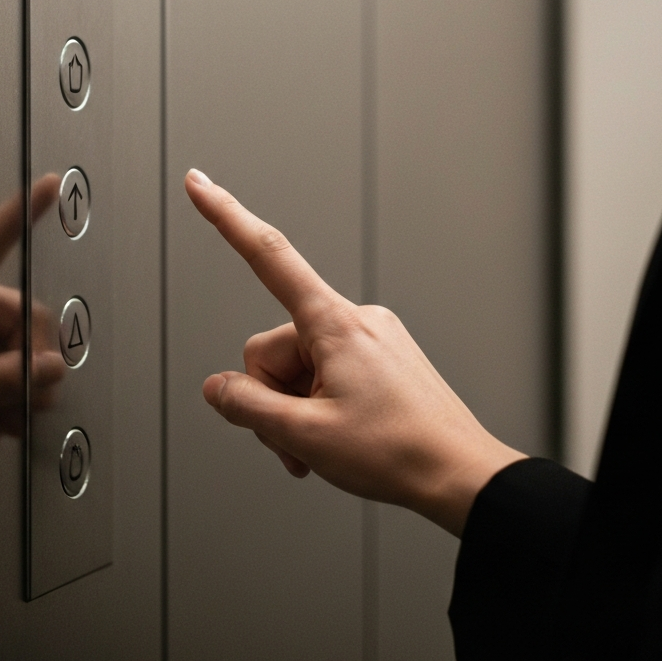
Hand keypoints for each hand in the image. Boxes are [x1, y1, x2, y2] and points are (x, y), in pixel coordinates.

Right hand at [186, 168, 523, 536]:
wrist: (462, 475)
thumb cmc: (400, 452)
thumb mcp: (306, 436)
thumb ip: (248, 407)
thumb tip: (217, 388)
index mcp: (334, 323)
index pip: (267, 255)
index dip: (226, 216)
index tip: (199, 185)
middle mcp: (354, 319)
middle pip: (275, 347)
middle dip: (274, 397)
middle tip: (297, 441)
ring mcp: (371, 337)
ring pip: (299, 365)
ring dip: (296, 408)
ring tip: (323, 445)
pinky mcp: (381, 356)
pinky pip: (327, 370)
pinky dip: (319, 404)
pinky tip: (337, 435)